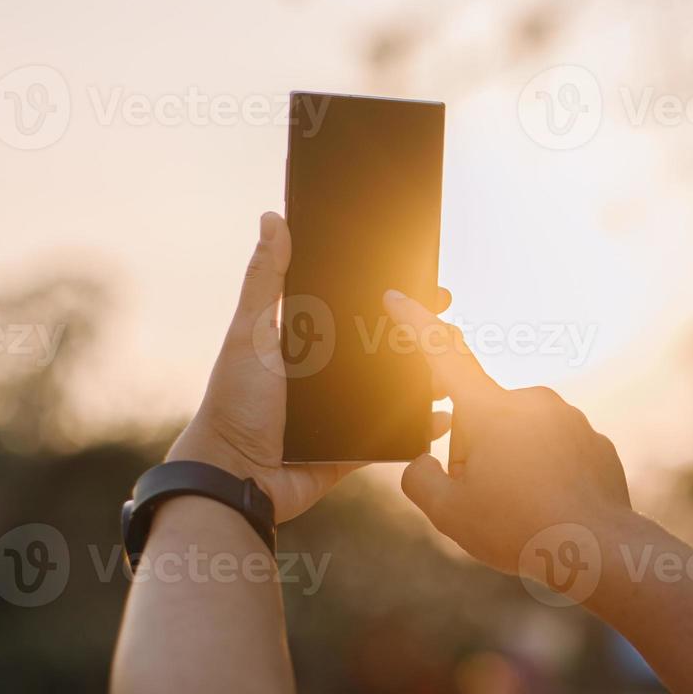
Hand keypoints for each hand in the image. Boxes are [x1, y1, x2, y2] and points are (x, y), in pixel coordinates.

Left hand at [170, 212, 450, 522]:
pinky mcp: (359, 445)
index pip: (360, 309)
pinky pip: (400, 433)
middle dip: (423, 334)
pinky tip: (446, 413)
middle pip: (387, 347)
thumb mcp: (251, 331)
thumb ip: (265, 279)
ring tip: (457, 366)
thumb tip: (271, 218)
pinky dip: (424, 425)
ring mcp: (349, 410)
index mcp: (311, 341)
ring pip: (400, 389)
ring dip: (430, 377)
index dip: (394, 296)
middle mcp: (333, 373)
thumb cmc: (236, 401)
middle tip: (451, 323)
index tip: (427, 282)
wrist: (237, 475)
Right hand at [382, 290, 632, 576]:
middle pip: (482, 418)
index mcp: (491, 409)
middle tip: (488, 497)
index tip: (398, 298)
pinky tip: (551, 506)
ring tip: (523, 508)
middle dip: (475, 450)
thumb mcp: (448, 513)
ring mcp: (568, 418)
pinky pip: (554, 451)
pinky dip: (546, 473)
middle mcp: (532, 401)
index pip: (443, 356)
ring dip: (511, 463)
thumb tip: (423, 463)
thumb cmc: (518, 529)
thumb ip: (419, 479)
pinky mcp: (594, 439)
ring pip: (519, 436)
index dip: (415, 326)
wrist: (599, 549)